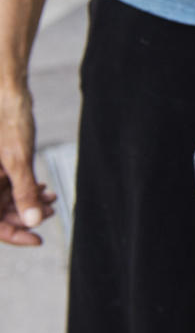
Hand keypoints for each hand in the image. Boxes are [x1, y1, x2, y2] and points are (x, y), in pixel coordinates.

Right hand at [0, 81, 56, 245]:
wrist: (6, 92)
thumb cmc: (7, 120)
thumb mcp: (18, 159)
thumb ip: (24, 192)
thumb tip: (32, 222)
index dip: (13, 235)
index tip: (37, 239)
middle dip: (25, 216)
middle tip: (50, 212)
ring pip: (5, 200)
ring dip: (28, 203)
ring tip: (51, 201)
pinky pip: (8, 186)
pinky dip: (26, 190)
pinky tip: (44, 190)